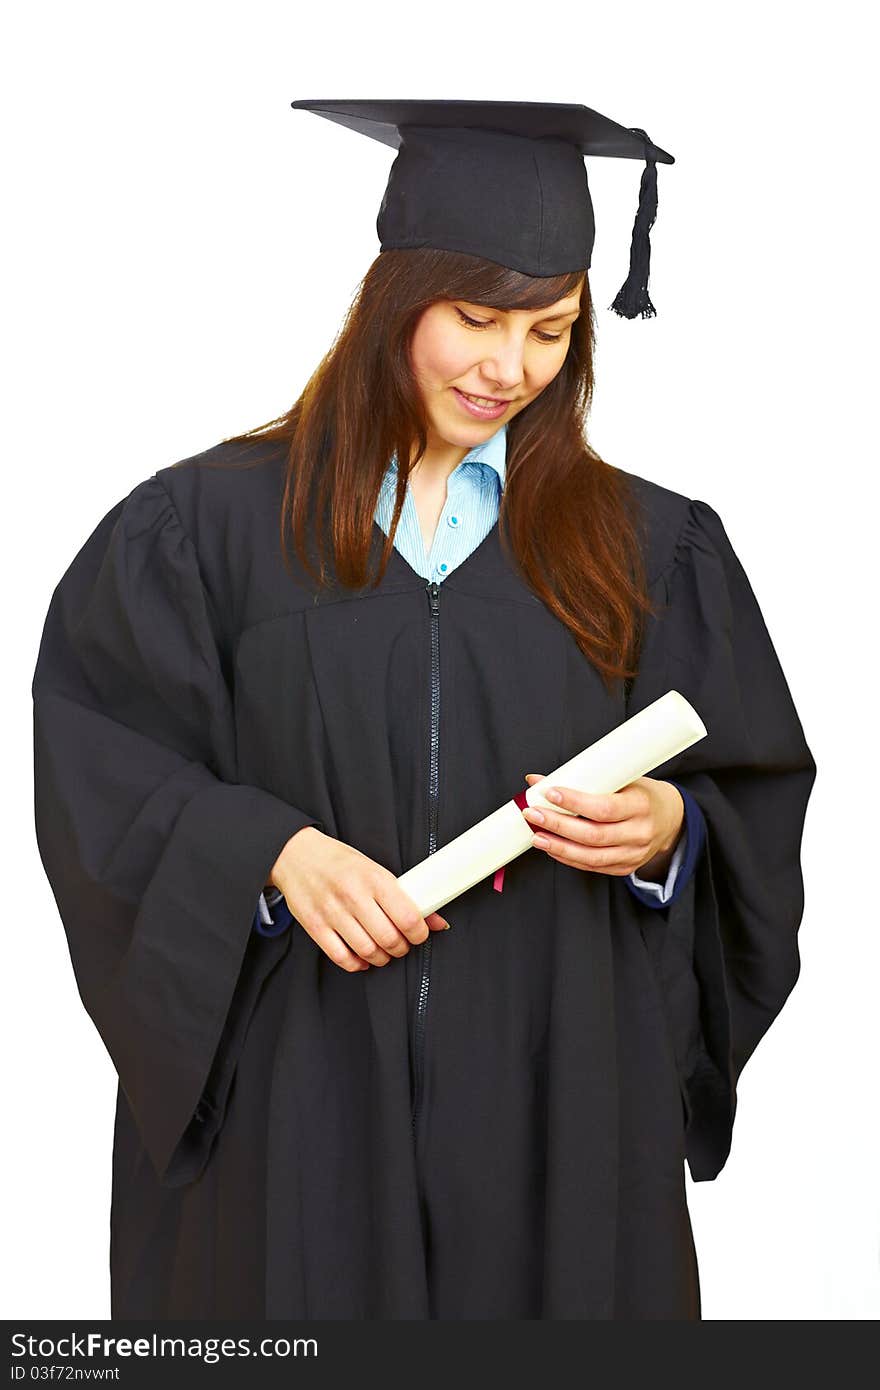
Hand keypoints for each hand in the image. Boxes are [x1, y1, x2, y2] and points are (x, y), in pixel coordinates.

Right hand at [268, 826, 450, 971]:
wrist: (295, 854)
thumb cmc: (339, 862)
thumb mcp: (375, 870)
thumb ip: (404, 897)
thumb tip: (437, 922)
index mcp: (374, 878)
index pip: (408, 917)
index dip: (419, 933)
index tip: (419, 934)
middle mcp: (353, 896)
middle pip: (389, 939)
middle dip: (401, 948)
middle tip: (402, 943)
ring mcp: (332, 913)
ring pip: (368, 952)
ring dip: (382, 958)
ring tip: (383, 950)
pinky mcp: (315, 926)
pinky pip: (341, 957)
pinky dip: (357, 963)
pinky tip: (362, 957)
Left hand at [521, 775, 684, 879]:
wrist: (669, 818)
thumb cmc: (641, 794)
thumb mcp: (622, 780)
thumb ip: (583, 780)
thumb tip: (538, 781)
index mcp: (641, 806)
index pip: (604, 808)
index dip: (574, 803)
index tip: (550, 793)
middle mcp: (639, 833)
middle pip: (593, 835)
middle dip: (558, 825)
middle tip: (533, 814)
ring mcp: (633, 854)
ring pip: (591, 856)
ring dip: (559, 847)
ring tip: (537, 835)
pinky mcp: (625, 867)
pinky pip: (593, 866)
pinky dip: (569, 858)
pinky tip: (552, 847)